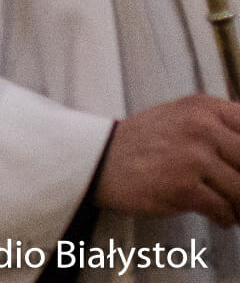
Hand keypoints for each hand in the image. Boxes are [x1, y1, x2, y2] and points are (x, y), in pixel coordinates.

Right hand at [95, 95, 239, 225]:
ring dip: (239, 204)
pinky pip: (224, 210)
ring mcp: (192, 158)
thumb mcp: (182, 117)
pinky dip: (225, 218)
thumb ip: (219, 126)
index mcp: (204, 107)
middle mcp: (201, 127)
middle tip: (235, 188)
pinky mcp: (183, 188)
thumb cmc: (142, 142)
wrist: (98, 159)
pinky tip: (219, 215)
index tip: (238, 165)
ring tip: (233, 207)